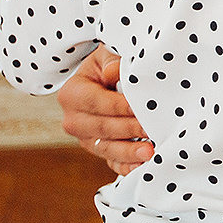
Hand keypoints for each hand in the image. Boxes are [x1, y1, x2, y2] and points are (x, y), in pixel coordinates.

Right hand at [58, 46, 155, 175]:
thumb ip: (112, 61)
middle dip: (128, 129)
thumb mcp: (106, 56)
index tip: (140, 108)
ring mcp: (85, 139)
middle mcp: (73, 120)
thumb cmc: (106, 66)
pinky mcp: (99, 151)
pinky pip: (111, 162)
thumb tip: (115, 71)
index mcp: (71, 94)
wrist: (101, 82)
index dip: (118, 106)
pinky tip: (142, 166)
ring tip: (150, 152)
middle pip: (101, 128)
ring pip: (106, 148)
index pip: (96, 102)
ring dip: (129, 151)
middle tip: (151, 130)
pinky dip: (126, 166)